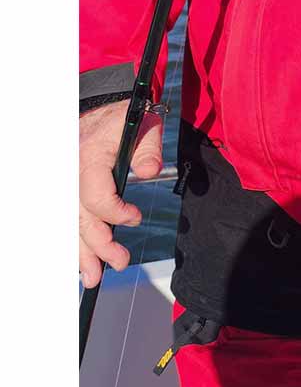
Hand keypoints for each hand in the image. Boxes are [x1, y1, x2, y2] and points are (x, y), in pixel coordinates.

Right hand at [79, 100, 162, 287]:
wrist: (102, 108)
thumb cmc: (124, 118)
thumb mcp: (144, 124)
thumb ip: (149, 150)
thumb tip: (150, 172)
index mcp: (88, 158)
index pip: (96, 198)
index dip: (116, 214)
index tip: (136, 217)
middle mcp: (70, 174)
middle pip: (80, 218)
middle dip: (98, 246)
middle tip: (119, 262)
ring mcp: (65, 183)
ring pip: (69, 224)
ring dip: (81, 252)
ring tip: (93, 277)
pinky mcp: (66, 190)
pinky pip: (67, 219)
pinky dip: (74, 239)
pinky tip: (82, 260)